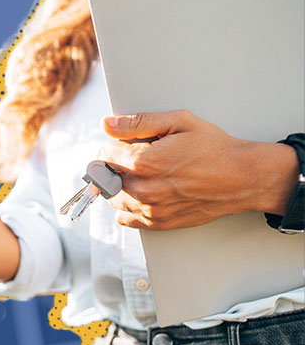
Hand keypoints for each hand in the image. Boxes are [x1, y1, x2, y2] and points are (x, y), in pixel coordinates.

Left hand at [99, 109, 299, 229]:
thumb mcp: (178, 122)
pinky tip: (147, 192)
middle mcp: (142, 189)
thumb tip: (107, 124)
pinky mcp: (156, 223)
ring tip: (147, 175)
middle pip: (106, 177)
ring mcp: (148, 209)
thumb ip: (138, 123)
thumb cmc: (213, 148)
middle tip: (141, 158)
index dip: (113, 144)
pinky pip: (124, 217)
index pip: (103, 154)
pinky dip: (130, 205)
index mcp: (144, 162)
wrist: (240, 178)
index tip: (126, 143)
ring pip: (113, 197)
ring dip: (122, 185)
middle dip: (117, 165)